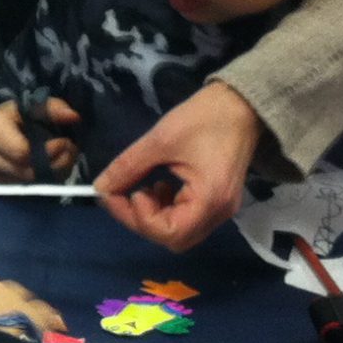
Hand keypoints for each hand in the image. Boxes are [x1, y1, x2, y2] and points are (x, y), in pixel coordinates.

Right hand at [0, 96, 77, 183]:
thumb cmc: (12, 116)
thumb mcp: (31, 105)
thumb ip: (53, 108)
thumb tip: (73, 117)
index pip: (22, 152)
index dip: (48, 151)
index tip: (63, 141)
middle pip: (29, 173)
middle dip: (57, 164)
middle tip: (70, 151)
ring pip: (31, 185)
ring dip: (55, 174)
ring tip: (64, 159)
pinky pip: (28, 191)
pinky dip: (45, 182)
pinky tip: (52, 168)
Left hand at [94, 80, 260, 249]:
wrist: (241, 104)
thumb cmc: (205, 118)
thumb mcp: (160, 140)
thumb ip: (128, 167)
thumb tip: (100, 186)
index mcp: (210, 200)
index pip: (169, 232)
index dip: (138, 218)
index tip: (120, 193)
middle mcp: (219, 212)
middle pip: (174, 238)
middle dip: (142, 220)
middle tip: (124, 195)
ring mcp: (221, 209)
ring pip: (180, 232)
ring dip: (154, 217)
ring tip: (145, 188)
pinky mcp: (217, 201)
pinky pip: (188, 219)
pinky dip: (167, 210)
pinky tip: (160, 186)